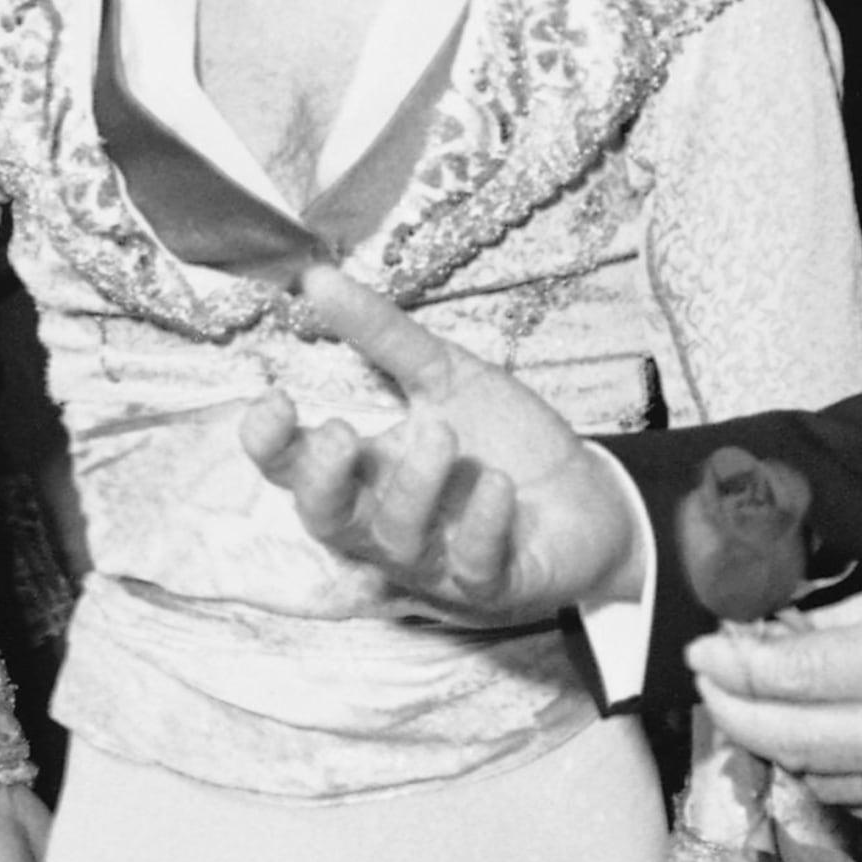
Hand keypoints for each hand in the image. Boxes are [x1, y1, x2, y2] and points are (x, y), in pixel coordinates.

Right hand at [235, 266, 641, 623]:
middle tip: (339, 434)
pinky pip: (473, 567)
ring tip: (444, 437)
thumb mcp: (444, 375)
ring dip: (414, 487)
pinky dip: (482, 526)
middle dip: (322, 481)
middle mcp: (386, 522)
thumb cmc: (501, 439)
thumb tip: (315, 278)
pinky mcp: (495, 583)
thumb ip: (381, 334)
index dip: (270, 446)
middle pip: (325, 519)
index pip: (293, 470)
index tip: (274, 400)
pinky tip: (498, 487)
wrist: (590, 495)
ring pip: (398, 541)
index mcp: (365, 471)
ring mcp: (438, 559)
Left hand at [690, 569, 861, 849]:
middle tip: (709, 684)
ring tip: (760, 710)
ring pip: (827, 781)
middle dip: (735, 712)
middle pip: (799, 738)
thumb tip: (778, 636)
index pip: (805, 673)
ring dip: (781, 747)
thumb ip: (859, 616)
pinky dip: (836, 777)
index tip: (703, 650)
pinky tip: (825, 746)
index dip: (738, 665)